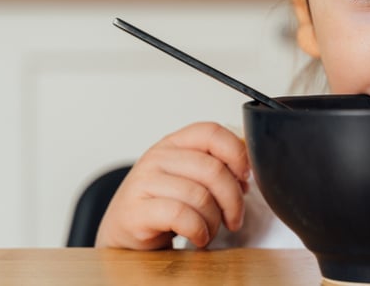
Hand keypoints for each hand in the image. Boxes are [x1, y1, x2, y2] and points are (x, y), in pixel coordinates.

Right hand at [95, 122, 251, 249]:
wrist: (123, 229)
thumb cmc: (162, 202)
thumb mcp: (187, 176)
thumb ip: (213, 166)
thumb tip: (246, 172)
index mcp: (175, 143)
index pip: (212, 132)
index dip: (236, 152)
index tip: (246, 176)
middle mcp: (157, 157)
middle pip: (213, 169)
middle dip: (233, 199)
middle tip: (234, 217)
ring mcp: (143, 182)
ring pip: (200, 196)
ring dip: (215, 220)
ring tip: (211, 229)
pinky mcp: (136, 211)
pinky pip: (181, 216)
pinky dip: (199, 230)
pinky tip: (199, 236)